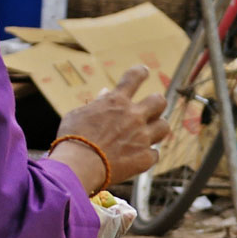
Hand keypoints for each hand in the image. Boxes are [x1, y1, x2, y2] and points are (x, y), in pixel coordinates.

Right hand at [52, 65, 171, 193]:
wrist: (79, 166)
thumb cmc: (72, 139)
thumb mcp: (78, 114)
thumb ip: (96, 103)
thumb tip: (105, 92)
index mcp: (116, 101)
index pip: (134, 77)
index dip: (141, 72)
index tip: (144, 71)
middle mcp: (134, 116)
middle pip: (159, 101)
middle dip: (156, 103)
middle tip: (151, 110)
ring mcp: (142, 137)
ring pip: (164, 126)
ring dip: (157, 129)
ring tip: (148, 134)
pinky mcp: (144, 158)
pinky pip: (154, 154)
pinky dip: (147, 156)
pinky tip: (137, 158)